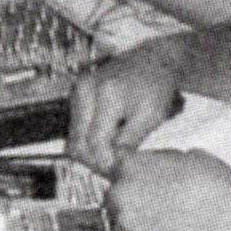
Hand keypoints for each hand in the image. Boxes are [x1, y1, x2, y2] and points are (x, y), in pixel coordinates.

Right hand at [70, 34, 188, 170]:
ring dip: (90, 152)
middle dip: (95, 161)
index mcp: (106, 95)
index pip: (94, 144)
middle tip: (115, 168)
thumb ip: (128, 142)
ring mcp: (78, 91)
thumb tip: (109, 164)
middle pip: (76, 144)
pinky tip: (108, 142)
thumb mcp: (150, 117)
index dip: (105, 164)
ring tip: (113, 155)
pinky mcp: (77, 94)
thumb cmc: (157, 87)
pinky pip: (76, 129)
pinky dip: (89, 140)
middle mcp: (85, 90)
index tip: (119, 171)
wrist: (154, 59)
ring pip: (73, 139)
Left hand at [108, 149, 230, 230]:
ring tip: (163, 222)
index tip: (143, 184)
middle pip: (115, 195)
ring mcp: (124, 217)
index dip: (132, 176)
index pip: (118, 167)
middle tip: (154, 206)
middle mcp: (120, 189)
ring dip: (136, 220)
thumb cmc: (211, 183)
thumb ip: (164, 161)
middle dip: (131, 199)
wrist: (220, 213)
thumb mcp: (186, 155)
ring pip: (121, 219)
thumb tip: (164, 165)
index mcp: (129, 163)